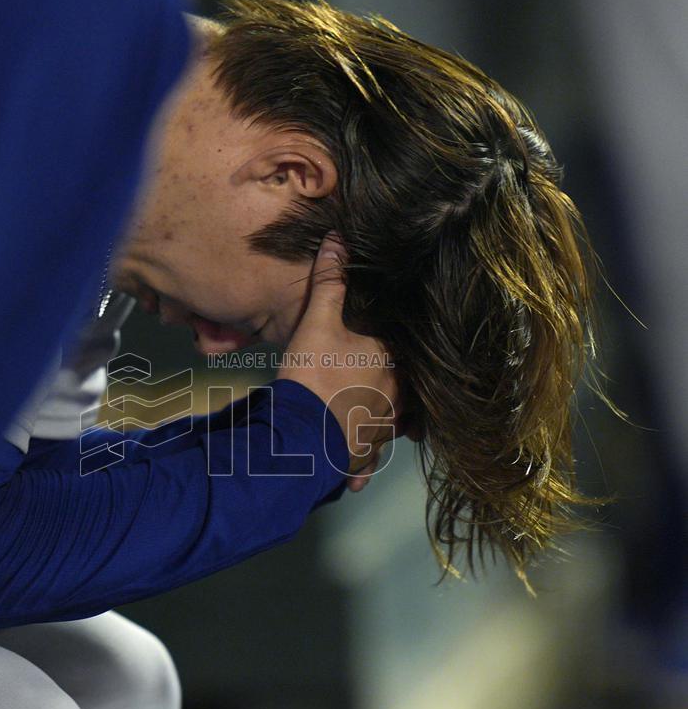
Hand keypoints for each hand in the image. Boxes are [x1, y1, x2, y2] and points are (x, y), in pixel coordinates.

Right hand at [278, 233, 401, 477]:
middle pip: (406, 387)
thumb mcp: (318, 321)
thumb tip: (337, 239)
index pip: (407, 347)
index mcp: (395, 363)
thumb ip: (329, 282)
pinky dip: (363, 459)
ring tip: (371, 417)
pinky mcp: (364, 454)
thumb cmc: (316, 373)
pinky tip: (356, 469)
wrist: (301, 435)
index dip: (396, 342)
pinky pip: (369, 456)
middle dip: (395, 384)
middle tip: (379, 377)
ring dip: (384, 422)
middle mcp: (399, 398)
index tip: (386, 340)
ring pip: (393, 424)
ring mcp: (384, 429)